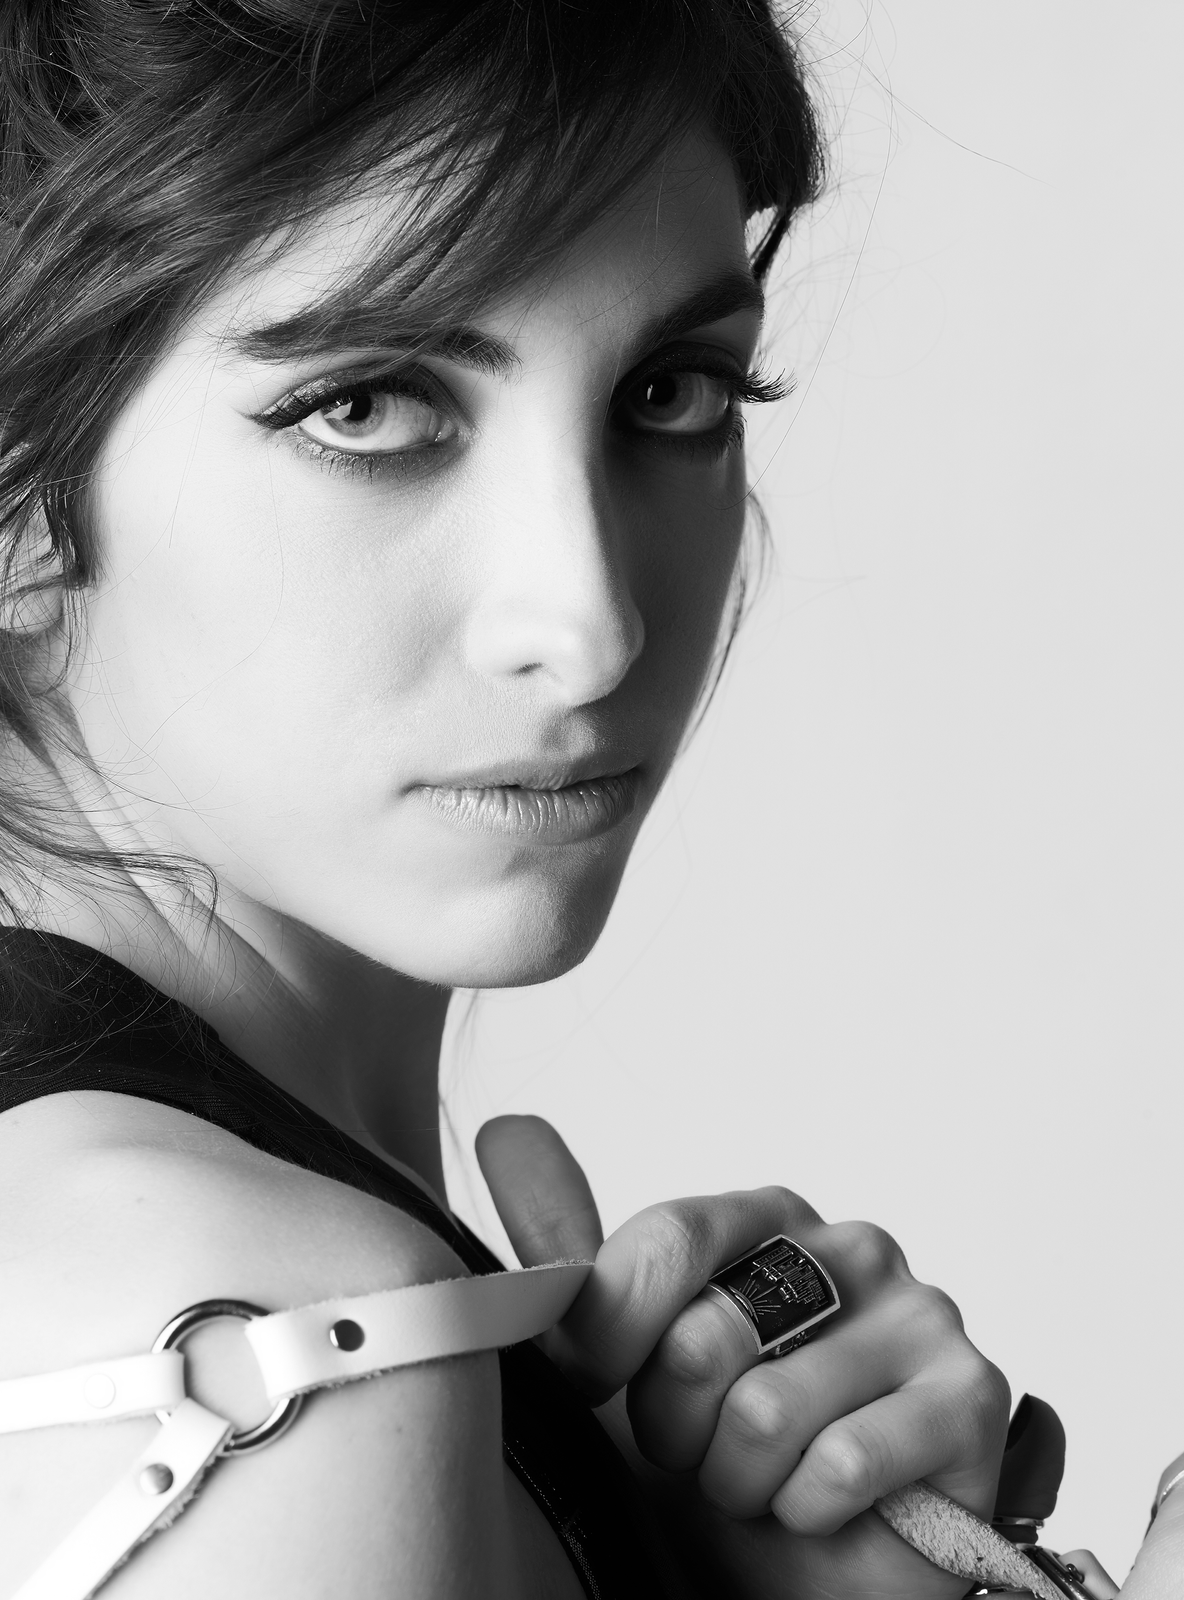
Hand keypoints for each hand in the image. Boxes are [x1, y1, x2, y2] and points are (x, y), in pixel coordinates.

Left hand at [477, 1115, 1010, 1599]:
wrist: (794, 1577)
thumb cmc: (713, 1456)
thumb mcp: (616, 1354)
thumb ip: (566, 1248)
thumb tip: (503, 1130)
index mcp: (768, 1219)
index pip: (666, 1240)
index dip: (614, 1337)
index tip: (603, 1390)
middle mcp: (852, 1245)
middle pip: (705, 1333)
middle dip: (679, 1426)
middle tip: (708, 1450)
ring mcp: (921, 1314)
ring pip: (766, 1410)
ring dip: (740, 1481)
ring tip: (765, 1482)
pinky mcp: (971, 1397)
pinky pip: (839, 1463)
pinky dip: (807, 1512)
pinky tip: (823, 1510)